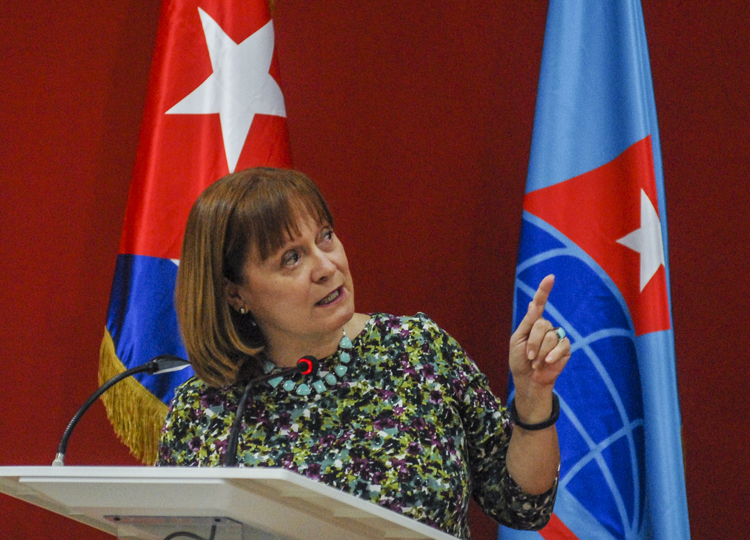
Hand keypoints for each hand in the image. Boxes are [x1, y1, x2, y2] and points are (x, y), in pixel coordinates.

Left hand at [509, 275, 569, 398]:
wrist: (528, 379)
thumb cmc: (520, 359)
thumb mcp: (517, 340)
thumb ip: (527, 323)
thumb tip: (532, 303)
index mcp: (533, 322)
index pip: (539, 303)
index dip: (544, 290)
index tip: (550, 277)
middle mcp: (546, 326)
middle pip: (541, 325)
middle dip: (532, 343)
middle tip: (528, 355)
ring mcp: (557, 337)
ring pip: (551, 337)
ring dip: (539, 353)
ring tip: (536, 362)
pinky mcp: (565, 348)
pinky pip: (561, 346)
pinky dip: (551, 356)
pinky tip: (546, 362)